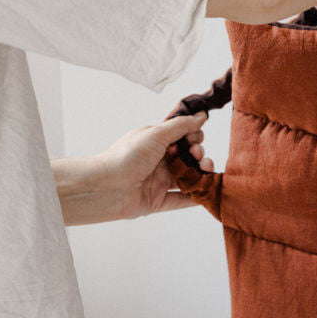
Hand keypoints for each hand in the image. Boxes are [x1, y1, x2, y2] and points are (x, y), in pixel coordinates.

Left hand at [52, 115, 213, 224]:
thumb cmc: (127, 156)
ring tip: (206, 168)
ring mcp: (158, 182)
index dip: (192, 136)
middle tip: (197, 154)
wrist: (107, 187)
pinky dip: (197, 196)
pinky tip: (209, 190)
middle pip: (187, 158)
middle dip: (198, 154)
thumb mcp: (156, 134)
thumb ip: (181, 126)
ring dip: (202, 173)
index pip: (181, 137)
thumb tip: (201, 116)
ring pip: (187, 178)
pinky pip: (182, 200)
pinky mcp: (159, 201)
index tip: (196, 137)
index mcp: (154, 142)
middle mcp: (157, 161)